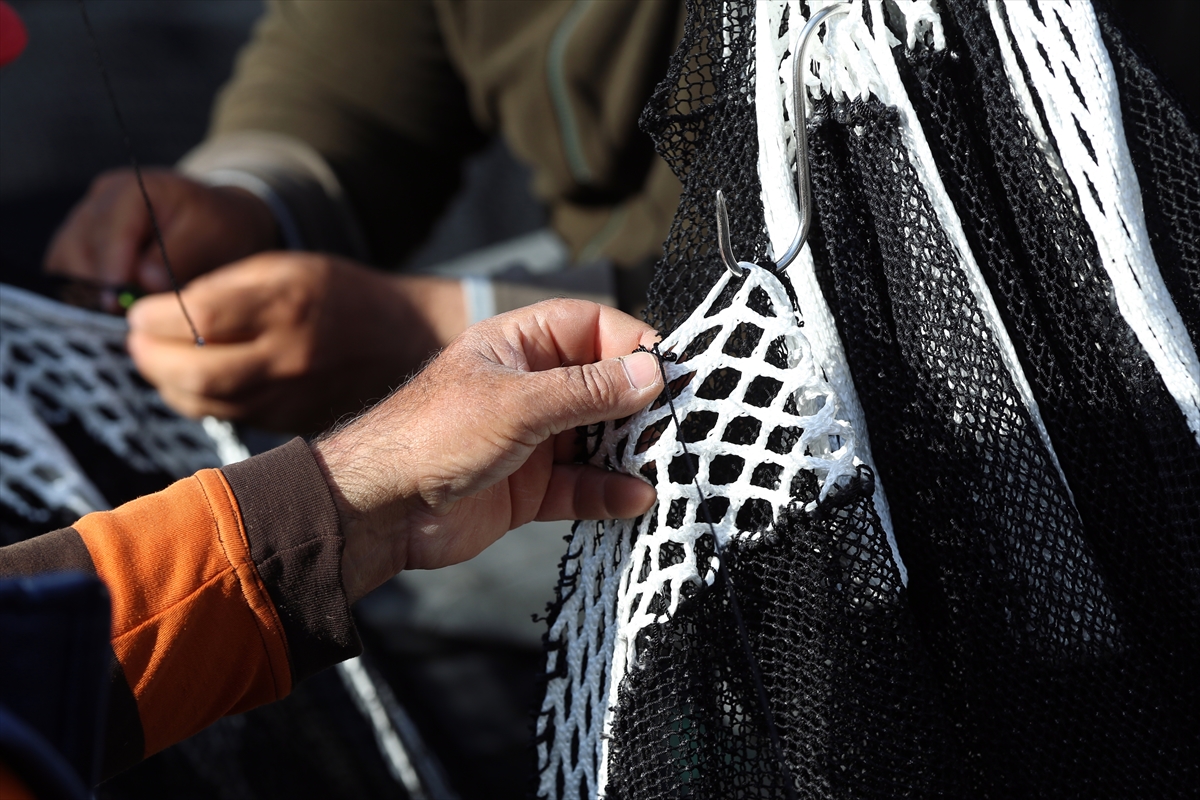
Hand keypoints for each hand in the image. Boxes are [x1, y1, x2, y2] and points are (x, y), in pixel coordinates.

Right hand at [45, 168, 277, 309]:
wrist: (218, 224)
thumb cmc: (218, 228)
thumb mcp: (210, 237)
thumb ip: (177, 257)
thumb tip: (144, 282)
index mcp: (132, 189)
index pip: (109, 230)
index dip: (111, 270)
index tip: (117, 304)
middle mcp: (99, 201)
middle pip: (78, 247)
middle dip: (97, 286)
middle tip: (119, 320)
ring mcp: (84, 222)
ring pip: (65, 263)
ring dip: (87, 294)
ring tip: (116, 320)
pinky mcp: (78, 247)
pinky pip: (66, 274)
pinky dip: (83, 295)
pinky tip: (107, 315)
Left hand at [126, 252, 465, 432]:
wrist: (400, 340)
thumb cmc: (335, 294)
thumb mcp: (284, 267)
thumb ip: (224, 288)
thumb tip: (162, 312)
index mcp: (288, 303)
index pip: (201, 319)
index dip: (157, 318)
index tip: (140, 311)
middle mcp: (289, 355)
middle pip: (197, 374)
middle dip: (150, 358)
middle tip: (137, 340)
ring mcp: (291, 396)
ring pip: (205, 403)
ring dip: (166, 382)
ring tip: (156, 360)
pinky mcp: (290, 422)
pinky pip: (226, 417)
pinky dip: (195, 400)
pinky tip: (190, 380)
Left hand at [311, 300, 662, 602]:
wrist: (379, 510)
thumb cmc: (431, 435)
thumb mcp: (518, 403)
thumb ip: (588, 391)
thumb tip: (651, 372)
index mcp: (518, 346)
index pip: (591, 327)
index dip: (632, 343)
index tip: (669, 370)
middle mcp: (530, 387)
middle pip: (603, 386)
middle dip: (641, 406)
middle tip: (678, 423)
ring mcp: (532, 438)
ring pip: (599, 440)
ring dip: (632, 454)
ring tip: (666, 465)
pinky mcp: (531, 487)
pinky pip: (583, 485)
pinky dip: (609, 492)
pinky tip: (635, 499)